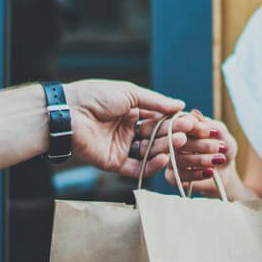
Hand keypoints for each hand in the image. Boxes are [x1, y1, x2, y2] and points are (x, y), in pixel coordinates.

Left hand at [63, 80, 211, 177]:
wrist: (68, 112)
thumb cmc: (95, 96)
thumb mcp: (129, 93)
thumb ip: (155, 102)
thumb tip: (180, 104)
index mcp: (131, 112)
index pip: (159, 119)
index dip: (175, 121)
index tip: (192, 122)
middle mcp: (128, 131)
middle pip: (157, 136)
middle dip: (173, 135)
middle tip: (190, 133)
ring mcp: (122, 148)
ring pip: (149, 152)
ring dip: (165, 148)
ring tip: (180, 143)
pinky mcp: (114, 163)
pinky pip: (137, 168)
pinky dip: (151, 165)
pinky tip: (163, 158)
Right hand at [165, 112, 237, 197]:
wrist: (226, 172)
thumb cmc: (223, 149)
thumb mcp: (223, 135)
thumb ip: (211, 125)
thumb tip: (195, 115)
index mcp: (182, 126)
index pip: (182, 123)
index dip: (197, 128)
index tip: (214, 132)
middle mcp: (171, 140)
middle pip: (178, 141)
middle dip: (200, 144)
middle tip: (219, 147)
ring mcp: (170, 158)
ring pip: (178, 159)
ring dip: (200, 159)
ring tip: (219, 160)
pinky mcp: (172, 176)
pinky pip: (179, 175)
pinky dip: (196, 174)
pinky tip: (210, 172)